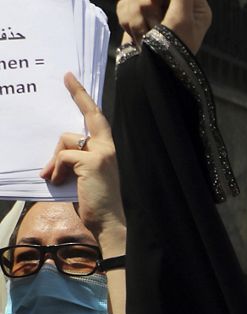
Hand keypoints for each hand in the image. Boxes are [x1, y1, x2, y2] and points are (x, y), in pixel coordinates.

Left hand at [39, 73, 124, 244]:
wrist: (110, 223)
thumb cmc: (97, 203)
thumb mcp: (84, 177)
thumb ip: (76, 161)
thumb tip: (56, 157)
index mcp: (108, 150)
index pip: (96, 119)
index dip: (84, 98)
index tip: (71, 78)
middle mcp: (109, 147)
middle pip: (87, 117)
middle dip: (78, 95)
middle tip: (66, 76)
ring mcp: (102, 153)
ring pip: (67, 141)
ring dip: (55, 159)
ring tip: (55, 177)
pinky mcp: (92, 161)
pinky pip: (64, 156)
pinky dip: (56, 169)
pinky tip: (57, 182)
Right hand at [117, 0, 211, 53]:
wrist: (157, 75)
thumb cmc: (176, 52)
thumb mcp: (182, 20)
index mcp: (192, 3)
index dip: (162, 0)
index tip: (153, 5)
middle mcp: (174, 2)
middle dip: (148, 7)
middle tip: (157, 26)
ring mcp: (154, 7)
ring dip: (138, 21)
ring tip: (149, 37)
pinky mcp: (135, 13)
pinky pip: (123, 6)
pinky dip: (128, 24)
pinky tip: (140, 37)